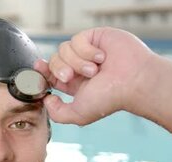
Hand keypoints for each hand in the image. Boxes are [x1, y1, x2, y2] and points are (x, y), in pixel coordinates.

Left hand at [35, 27, 163, 125]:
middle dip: (59, 69)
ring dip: (77, 62)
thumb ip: (58, 113)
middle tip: (72, 76)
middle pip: (54, 60)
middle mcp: (80, 66)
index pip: (51, 74)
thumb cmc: (111, 98)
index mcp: (75, 83)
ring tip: (94, 70)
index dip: (42, 71)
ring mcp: (87, 51)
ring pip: (63, 49)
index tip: (38, 69)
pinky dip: (86, 51)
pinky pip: (76, 40)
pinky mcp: (94, 37)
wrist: (133, 81)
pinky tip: (101, 58)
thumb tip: (47, 99)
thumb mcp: (78, 114)